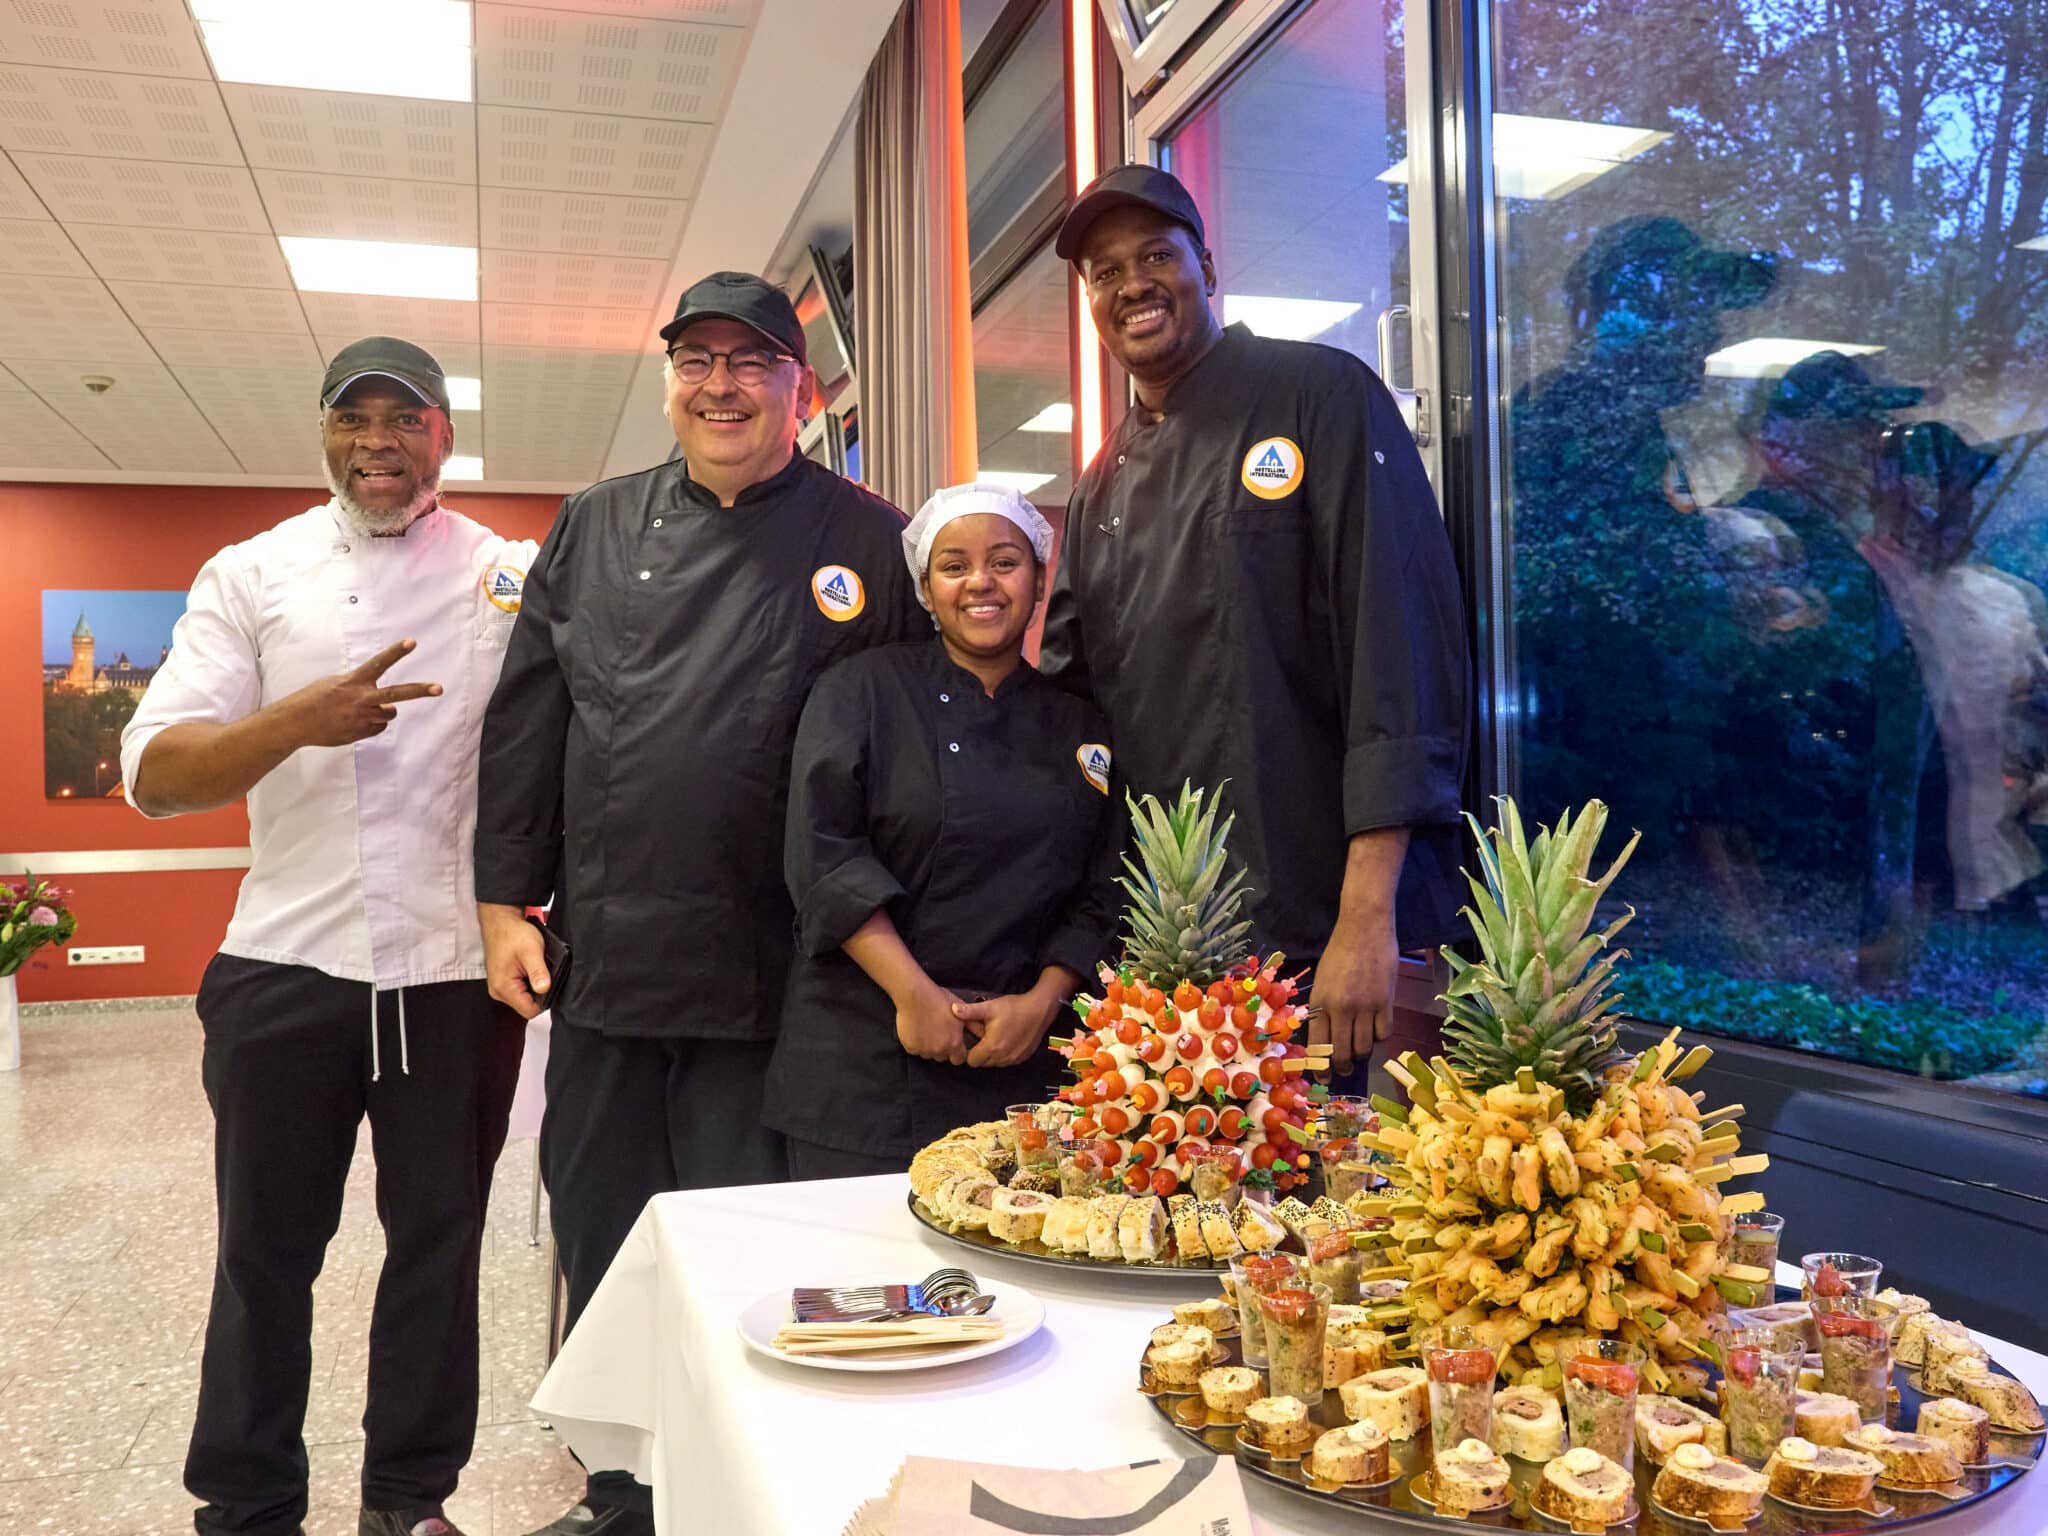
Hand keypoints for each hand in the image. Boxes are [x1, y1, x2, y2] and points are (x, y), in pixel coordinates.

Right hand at [283, 639, 440, 747]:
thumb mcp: (334, 683)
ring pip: (389, 713)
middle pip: (396, 694)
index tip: (412, 641)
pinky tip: (352, 723)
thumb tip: (382, 702)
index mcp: (353, 681)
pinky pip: (378, 728)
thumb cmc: (314, 699)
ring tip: (358, 711)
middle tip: (439, 688)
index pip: (379, 663)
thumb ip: (359, 686)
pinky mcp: (360, 732)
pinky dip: (371, 725)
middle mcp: (361, 698)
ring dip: (382, 712)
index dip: (396, 652)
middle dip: (419, 691)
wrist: (295, 722)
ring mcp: (362, 717)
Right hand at [480, 902, 549, 1019]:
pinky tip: (529, 967)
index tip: (550, 984)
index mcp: (504, 988)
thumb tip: (545, 989)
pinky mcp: (502, 981)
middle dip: (540, 991)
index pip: (530, 1011)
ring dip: (534, 985)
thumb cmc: (512, 933)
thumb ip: (538, 972)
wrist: (500, 920)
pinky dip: (528, 980)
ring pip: (524, 997)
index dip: (545, 1000)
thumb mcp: (531, 951)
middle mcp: (498, 991)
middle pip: (527, 1005)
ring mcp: (499, 986)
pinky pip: (520, 989)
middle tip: (543, 971)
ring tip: (535, 966)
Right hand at [896, 979, 969, 1064]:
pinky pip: (915, 1050)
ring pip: (928, 1054)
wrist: (915, 995)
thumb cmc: (937, 999)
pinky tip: (916, 1029)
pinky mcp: (911, 1047)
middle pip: (942, 1057)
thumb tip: (977, 1029)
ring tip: (926, 1030)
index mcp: (954, 1042)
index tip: (954, 1047)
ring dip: (928, 1047)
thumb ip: (968, 1023)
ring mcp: (924, 1050)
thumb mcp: (959, 1010)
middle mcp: (939, 1049)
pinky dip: (915, 1043)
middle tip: (938, 1034)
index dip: (957, 1053)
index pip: (959, 1059)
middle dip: (942, 1049)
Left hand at [957, 978, 1066, 1067]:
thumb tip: (952, 1009)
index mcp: (991, 1047)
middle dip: (981, 1052)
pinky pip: (1007, 1061)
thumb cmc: (1014, 1008)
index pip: (972, 1061)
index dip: (970, 1050)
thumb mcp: (990, 1007)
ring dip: (993, 1054)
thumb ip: (970, 1011)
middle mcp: (1002, 1057)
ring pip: (995, 1063)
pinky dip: (1004, 1054)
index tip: (974, 1039)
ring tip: (996, 1037)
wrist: (1040, 1009)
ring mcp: (1014, 1059)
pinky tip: (1007, 1040)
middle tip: (985, 1036)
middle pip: (983, 1063)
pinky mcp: (1022, 1058)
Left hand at [1309, 909, 1398, 1075]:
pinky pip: (1383, 1033)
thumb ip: (1324, 1007)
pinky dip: (1379, 1036)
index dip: (1321, 1066)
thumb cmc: (1340, 951)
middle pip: (1342, 1052)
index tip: (1323, 1078)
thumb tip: (1327, 1035)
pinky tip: (1375, 1030)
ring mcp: (1365, 1006)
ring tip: (1360, 1049)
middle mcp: (1340, 1008)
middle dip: (1342, 1067)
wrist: (1364, 927)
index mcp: (1320, 1002)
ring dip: (1361, 1053)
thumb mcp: (1323, 980)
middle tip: (1344, 1069)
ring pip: (1364, 1046)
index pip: (1318, 1044)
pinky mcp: (1385, 1001)